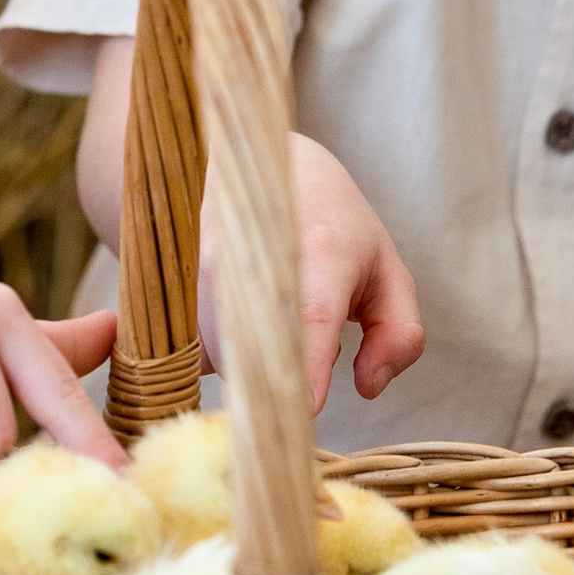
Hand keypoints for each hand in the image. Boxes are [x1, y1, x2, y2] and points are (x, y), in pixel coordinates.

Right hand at [202, 133, 423, 412]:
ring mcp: (206, 267)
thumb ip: (398, 335)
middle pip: (263, 357)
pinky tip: (238, 326)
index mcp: (322, 251)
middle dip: (284, 386)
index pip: (310, 316)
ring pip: (225, 360)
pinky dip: (220, 356)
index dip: (307, 369)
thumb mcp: (387, 272)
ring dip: (253, 370)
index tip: (307, 410)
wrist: (254, 164)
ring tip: (273, 329)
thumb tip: (368, 388)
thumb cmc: (332, 226)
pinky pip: (196, 349)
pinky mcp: (175, 284)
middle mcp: (253, 256)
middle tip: (303, 372)